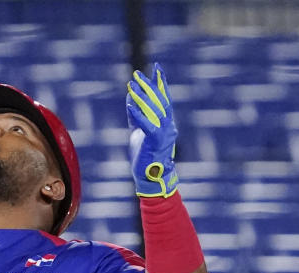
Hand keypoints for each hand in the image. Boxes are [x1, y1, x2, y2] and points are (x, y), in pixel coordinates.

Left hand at [126, 63, 178, 197]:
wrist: (151, 177)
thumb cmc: (145, 156)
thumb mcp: (139, 132)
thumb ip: (136, 116)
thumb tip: (130, 98)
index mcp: (166, 122)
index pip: (164, 98)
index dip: (161, 83)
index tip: (157, 68)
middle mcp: (168, 125)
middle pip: (159, 100)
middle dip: (148, 85)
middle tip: (137, 73)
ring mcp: (164, 133)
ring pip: (154, 110)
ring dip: (142, 96)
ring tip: (131, 84)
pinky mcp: (155, 141)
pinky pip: (147, 125)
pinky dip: (138, 114)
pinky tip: (130, 104)